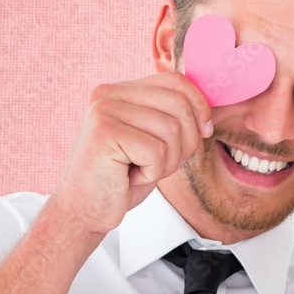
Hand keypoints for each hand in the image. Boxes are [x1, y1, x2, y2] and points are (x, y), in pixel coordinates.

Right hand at [49, 72, 212, 237]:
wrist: (85, 211)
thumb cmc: (123, 178)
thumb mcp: (154, 140)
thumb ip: (173, 117)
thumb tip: (209, 108)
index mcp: (120, 90)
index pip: (176, 82)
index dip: (200, 107)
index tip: (204, 132)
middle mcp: (108, 94)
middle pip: (179, 104)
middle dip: (187, 140)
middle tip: (163, 163)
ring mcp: (103, 111)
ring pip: (172, 129)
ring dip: (168, 161)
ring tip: (142, 170)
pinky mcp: (104, 133)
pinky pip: (157, 151)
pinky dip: (153, 173)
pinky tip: (130, 177)